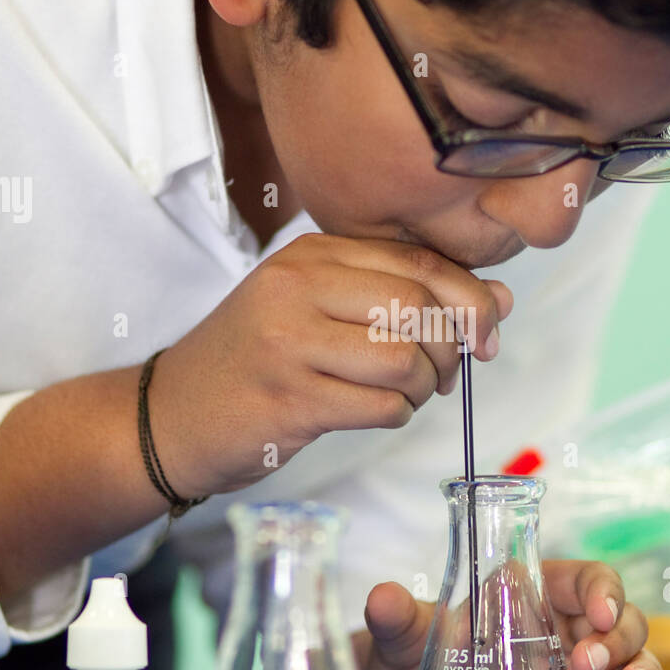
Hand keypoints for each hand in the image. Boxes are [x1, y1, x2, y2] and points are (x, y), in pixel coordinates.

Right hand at [149, 233, 513, 498]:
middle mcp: (298, 286)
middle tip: (440, 373)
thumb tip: (500, 302)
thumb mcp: (323, 309)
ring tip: (401, 394)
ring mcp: (290, 342)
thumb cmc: (256, 360)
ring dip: (422, 387)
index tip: (486, 333)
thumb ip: (407, 297)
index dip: (470, 300)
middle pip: (420, 306)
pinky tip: (370, 412)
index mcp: (311, 254)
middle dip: (450, 348)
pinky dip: (394, 415)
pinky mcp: (289, 399)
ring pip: (406, 358)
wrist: (169, 413)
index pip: (420, 262)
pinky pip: (382, 406)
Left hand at [358, 560, 661, 669]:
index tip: (599, 614)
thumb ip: (398, 620)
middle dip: (620, 640)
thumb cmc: (410, 663)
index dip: (604, 592)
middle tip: (588, 666)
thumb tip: (381, 599)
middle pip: (620, 623)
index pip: (587, 580)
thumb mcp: (404, 641)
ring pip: (629, 668)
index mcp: (531, 595)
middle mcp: (562, 634)